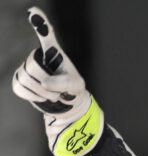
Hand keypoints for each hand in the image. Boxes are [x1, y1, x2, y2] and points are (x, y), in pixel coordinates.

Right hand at [11, 6, 102, 155]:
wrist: (63, 101)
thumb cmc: (72, 89)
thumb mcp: (76, 86)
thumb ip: (65, 83)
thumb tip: (44, 82)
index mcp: (54, 53)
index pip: (47, 36)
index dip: (41, 24)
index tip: (33, 11)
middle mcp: (38, 56)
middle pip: (35, 69)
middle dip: (49, 84)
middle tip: (59, 88)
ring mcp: (26, 67)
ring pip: (27, 80)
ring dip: (43, 93)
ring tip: (52, 92)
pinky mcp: (19, 80)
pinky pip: (21, 89)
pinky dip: (34, 97)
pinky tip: (42, 95)